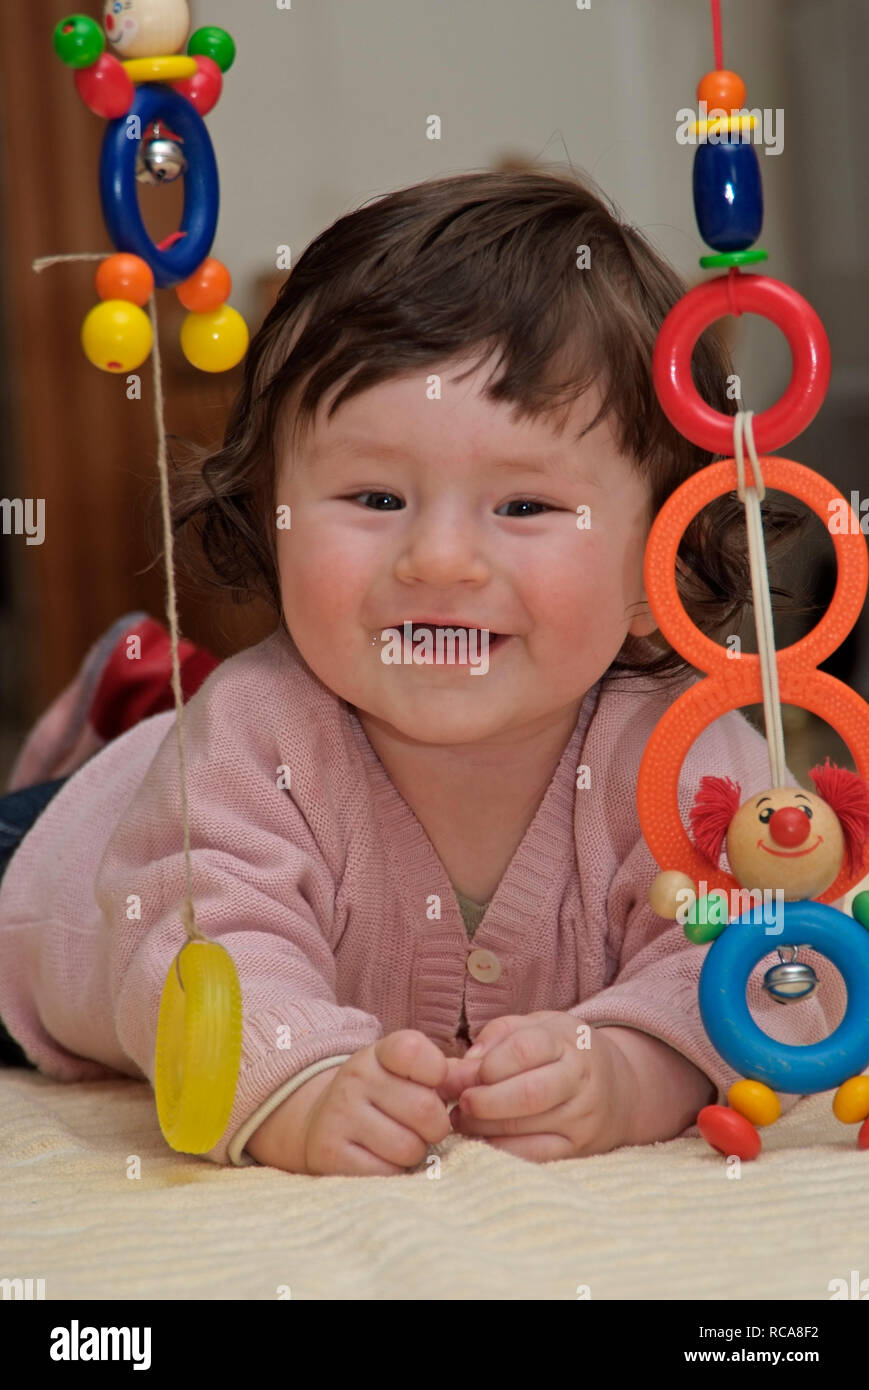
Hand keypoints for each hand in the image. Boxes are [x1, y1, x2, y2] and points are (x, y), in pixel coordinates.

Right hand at [286, 1030, 454, 1175]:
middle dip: (435, 1127)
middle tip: (423, 1128)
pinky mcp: (330, 1152)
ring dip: (415, 1153)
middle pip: (424, 1109)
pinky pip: (385, 1173)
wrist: (322, 1121)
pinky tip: (382, 1159)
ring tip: (401, 1143)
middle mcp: (355, 1077)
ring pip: (408, 1147)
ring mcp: (339, 1114)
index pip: (414, 1052)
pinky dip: (393, 1172)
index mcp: (379, 1053)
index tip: (434, 1086)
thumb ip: (449, 1073)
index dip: (437, 1075)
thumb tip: (480, 1082)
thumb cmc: (385, 1097)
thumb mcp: (409, 1073)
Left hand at [448, 1011, 632, 1160]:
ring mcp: (582, 1118)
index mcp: (568, 1041)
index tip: (466, 1073)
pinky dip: (499, 1149)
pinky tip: (482, 1139)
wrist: (620, 1089)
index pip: (526, 1049)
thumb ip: (496, 1038)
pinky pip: (533, 1156)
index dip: (489, 1063)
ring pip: (526, 1128)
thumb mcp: (537, 1027)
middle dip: (484, 1101)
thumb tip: (457, 1070)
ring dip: (483, 1127)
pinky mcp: (579, 1149)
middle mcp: (581, 1080)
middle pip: (527, 1094)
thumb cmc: (564, 1052)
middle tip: (459, 1102)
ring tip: (462, 1119)